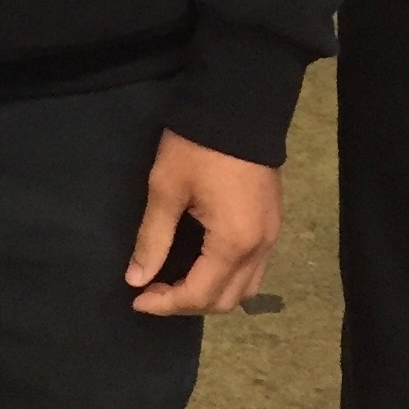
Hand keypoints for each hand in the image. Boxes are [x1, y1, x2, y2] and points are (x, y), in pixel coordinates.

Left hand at [126, 130, 283, 315]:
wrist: (239, 105)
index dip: (165, 304)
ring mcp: (271, 236)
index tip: (136, 298)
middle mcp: (260, 248)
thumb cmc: (197, 147)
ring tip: (176, 281)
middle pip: (226, 300)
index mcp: (234, 243)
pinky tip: (202, 264)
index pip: (199, 294)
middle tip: (153, 290)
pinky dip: (227, 277)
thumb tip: (136, 279)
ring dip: (210, 294)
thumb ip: (152, 239)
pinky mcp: (272, 223)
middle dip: (187, 304)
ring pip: (245, 288)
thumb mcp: (166, 189)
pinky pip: (253, 268)